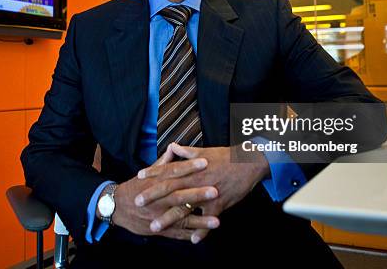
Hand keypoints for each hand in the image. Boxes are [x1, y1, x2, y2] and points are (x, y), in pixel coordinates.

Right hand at [108, 145, 219, 240]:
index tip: (205, 162)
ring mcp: (159, 216)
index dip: (189, 167)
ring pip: (181, 218)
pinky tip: (204, 237)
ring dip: (199, 221)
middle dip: (197, 194)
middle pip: (179, 196)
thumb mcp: (147, 174)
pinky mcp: (159, 230)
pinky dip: (189, 235)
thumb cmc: (135, 188)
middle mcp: (158, 199)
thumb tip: (174, 147)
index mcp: (156, 182)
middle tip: (215, 191)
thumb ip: (163, 162)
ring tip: (217, 220)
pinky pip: (176, 234)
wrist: (115, 207)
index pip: (174, 172)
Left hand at [136, 143, 268, 242]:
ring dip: (169, 217)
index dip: (153, 172)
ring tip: (155, 226)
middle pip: (171, 188)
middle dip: (153, 195)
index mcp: (192, 167)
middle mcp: (197, 180)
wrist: (248, 163)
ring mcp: (207, 193)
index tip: (139, 176)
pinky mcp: (220, 204)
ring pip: (185, 207)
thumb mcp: (205, 152)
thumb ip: (187, 152)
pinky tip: (193, 240)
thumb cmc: (226, 157)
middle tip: (138, 202)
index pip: (169, 169)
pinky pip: (208, 220)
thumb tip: (173, 146)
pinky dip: (202, 230)